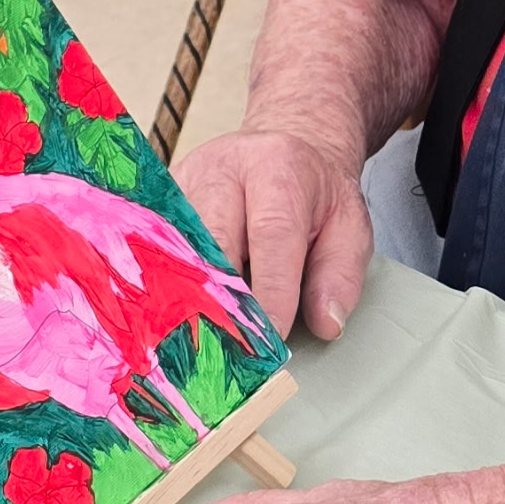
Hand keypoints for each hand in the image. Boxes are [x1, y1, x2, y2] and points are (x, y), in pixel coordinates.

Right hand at [173, 130, 371, 340]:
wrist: (286, 148)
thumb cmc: (316, 194)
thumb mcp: (349, 226)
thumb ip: (341, 275)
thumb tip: (326, 324)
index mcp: (279, 167)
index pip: (271, 234)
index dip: (270, 292)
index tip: (272, 341)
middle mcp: (224, 167)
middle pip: (212, 242)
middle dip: (222, 304)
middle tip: (233, 355)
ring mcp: (185, 180)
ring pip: (175, 249)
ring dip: (187, 300)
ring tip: (200, 345)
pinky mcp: (161, 200)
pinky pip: (155, 249)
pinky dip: (167, 287)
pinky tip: (177, 319)